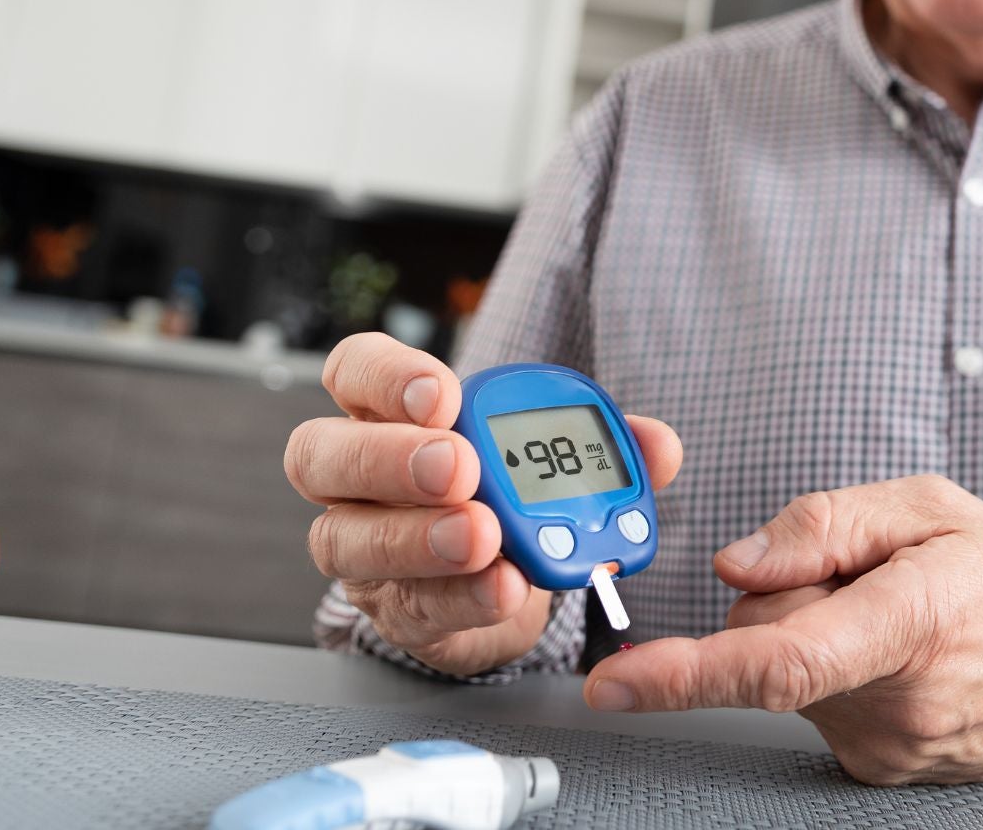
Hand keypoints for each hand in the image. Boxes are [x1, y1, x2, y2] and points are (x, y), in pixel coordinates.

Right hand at [285, 333, 682, 675]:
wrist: (505, 586)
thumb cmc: (511, 499)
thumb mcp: (558, 461)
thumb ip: (605, 445)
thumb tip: (660, 444)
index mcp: (391, 414)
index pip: (355, 370)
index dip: (388, 377)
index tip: (444, 395)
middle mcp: (355, 478)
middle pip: (322, 455)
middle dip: (391, 459)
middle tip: (460, 467)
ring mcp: (360, 547)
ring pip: (346, 539)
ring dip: (419, 539)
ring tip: (483, 538)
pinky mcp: (392, 611)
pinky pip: (411, 605)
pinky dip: (464, 598)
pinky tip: (506, 588)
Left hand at [582, 475, 982, 783]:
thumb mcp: (932, 508)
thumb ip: (826, 524)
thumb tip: (736, 565)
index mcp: (909, 623)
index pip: (779, 659)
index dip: (685, 673)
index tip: (614, 685)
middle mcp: (892, 702)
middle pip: (765, 641)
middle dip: (786, 598)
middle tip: (864, 577)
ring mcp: (884, 747)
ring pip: (785, 677)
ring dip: (815, 638)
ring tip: (897, 622)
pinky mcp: (875, 768)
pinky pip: (811, 705)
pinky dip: (835, 673)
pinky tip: (898, 659)